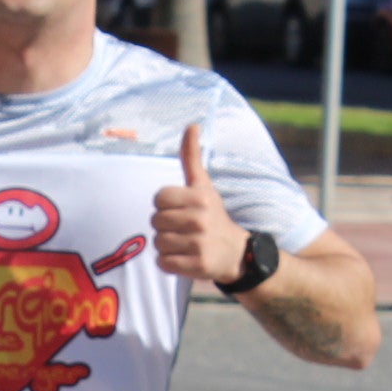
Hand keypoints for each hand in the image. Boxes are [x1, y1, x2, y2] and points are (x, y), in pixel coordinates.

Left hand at [152, 122, 245, 284]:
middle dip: (165, 226)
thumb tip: (192, 124)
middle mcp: (200, 219)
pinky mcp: (197, 265)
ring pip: (158, 243)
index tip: (180, 209)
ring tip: (184, 243)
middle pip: (155, 221)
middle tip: (183, 229)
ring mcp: (199, 243)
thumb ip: (191, 157)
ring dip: (166, 245)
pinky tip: (184, 257)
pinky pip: (163, 263)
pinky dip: (169, 263)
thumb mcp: (204, 185)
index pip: (159, 198)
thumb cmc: (213, 215)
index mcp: (200, 197)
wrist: (236, 252)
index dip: (165, 205)